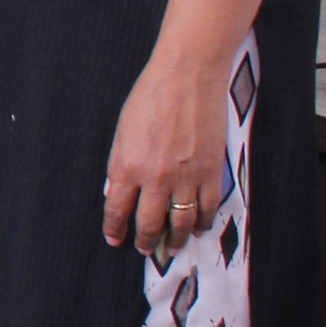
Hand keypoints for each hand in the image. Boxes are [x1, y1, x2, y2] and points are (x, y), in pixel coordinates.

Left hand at [101, 47, 232, 253]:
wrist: (187, 77)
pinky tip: (200, 227)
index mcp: (127, 167)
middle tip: (146, 249)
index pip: (117, 210)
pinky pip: (208, 208)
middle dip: (146, 241)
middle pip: (150, 224)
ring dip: (177, 239)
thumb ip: (120, 163)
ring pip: (182, 222)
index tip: (114, 239)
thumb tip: (117, 190)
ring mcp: (186, 177)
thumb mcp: (122, 132)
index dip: (115, 229)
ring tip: (174, 247)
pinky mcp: (211, 172)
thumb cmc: (150, 97)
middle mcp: (155, 178)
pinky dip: (204, 222)